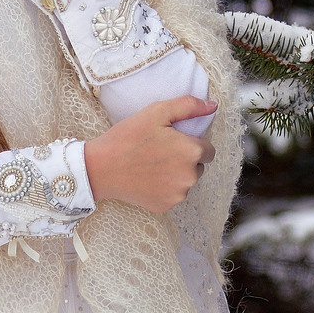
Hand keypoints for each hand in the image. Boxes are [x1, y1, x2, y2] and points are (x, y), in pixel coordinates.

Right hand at [82, 96, 217, 213]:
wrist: (100, 168)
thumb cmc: (129, 137)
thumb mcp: (157, 112)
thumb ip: (188, 106)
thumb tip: (213, 105)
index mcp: (191, 151)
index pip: (209, 149)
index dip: (192, 143)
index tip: (173, 141)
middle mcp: (190, 176)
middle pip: (199, 166)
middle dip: (186, 159)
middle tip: (161, 151)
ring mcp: (178, 194)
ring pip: (186, 181)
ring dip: (177, 174)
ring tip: (153, 164)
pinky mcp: (165, 206)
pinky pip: (173, 194)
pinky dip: (165, 188)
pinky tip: (148, 178)